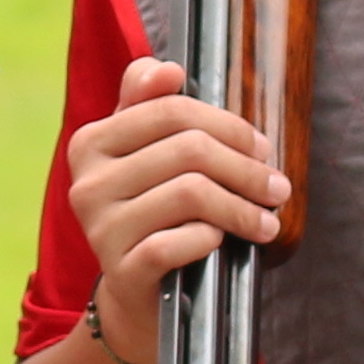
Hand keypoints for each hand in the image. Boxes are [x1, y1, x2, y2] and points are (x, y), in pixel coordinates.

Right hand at [65, 57, 286, 341]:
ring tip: (266, 220)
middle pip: (188, 150)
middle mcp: (87, 182)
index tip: (261, 148)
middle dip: (246, 168)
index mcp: (92, 142)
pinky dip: (210, 238)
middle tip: (277, 187)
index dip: (228, 125)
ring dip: (242, 207)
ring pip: (190, 194)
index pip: (171, 110)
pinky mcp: (120, 270)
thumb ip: (150, 105)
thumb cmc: (153, 213)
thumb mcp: (145, 155)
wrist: (139, 295)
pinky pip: (177, 242)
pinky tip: (222, 242)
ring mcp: (100, 228)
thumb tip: (166, 68)